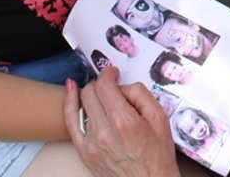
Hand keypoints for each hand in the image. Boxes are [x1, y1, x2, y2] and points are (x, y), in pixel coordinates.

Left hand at [64, 70, 180, 176]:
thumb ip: (140, 94)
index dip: (109, 73)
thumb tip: (123, 85)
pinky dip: (69, 103)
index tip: (114, 73)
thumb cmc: (157, 156)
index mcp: (123, 121)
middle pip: (91, 91)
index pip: (105, 84)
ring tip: (100, 93)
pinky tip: (71, 89)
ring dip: (91, 94)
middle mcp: (103, 131)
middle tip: (111, 87)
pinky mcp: (84, 152)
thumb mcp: (160, 118)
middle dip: (101, 83)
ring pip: (82, 102)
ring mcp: (91, 143)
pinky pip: (70, 121)